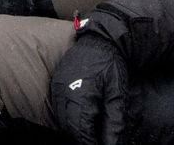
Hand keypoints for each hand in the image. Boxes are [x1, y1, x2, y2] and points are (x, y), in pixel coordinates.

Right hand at [49, 30, 128, 144]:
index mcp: (81, 96)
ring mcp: (58, 86)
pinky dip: (66, 116)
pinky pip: (58, 106)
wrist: (100, 38)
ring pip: (61, 118)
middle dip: (81, 136)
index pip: (81, 130)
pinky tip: (78, 118)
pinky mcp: (56, 82)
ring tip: (88, 132)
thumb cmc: (111, 65)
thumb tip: (111, 143)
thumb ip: (114, 121)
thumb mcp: (117, 93)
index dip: (90, 142)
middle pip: (69, 126)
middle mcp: (65, 92)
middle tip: (94, 139)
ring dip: (73, 128)